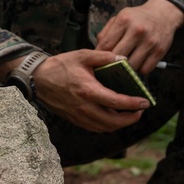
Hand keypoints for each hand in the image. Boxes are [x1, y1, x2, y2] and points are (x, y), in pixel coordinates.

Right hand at [31, 49, 152, 131]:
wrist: (38, 78)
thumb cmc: (61, 65)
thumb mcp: (83, 55)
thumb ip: (105, 56)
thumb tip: (123, 59)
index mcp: (88, 90)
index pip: (116, 102)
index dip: (133, 104)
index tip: (145, 102)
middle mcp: (84, 107)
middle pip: (113, 121)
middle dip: (130, 118)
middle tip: (140, 110)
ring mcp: (78, 116)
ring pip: (104, 127)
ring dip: (120, 124)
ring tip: (130, 114)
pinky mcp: (74, 119)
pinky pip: (95, 128)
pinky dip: (108, 125)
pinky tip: (114, 117)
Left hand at [94, 0, 183, 74]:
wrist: (163, 13)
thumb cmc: (137, 17)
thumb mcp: (119, 17)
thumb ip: (106, 33)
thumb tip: (97, 52)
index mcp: (124, 20)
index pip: (106, 45)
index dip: (100, 56)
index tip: (98, 62)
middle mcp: (137, 30)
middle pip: (118, 57)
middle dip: (112, 64)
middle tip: (109, 67)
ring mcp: (149, 42)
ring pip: (131, 66)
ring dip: (127, 69)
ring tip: (125, 65)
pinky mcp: (160, 51)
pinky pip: (145, 70)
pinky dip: (140, 70)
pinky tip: (138, 63)